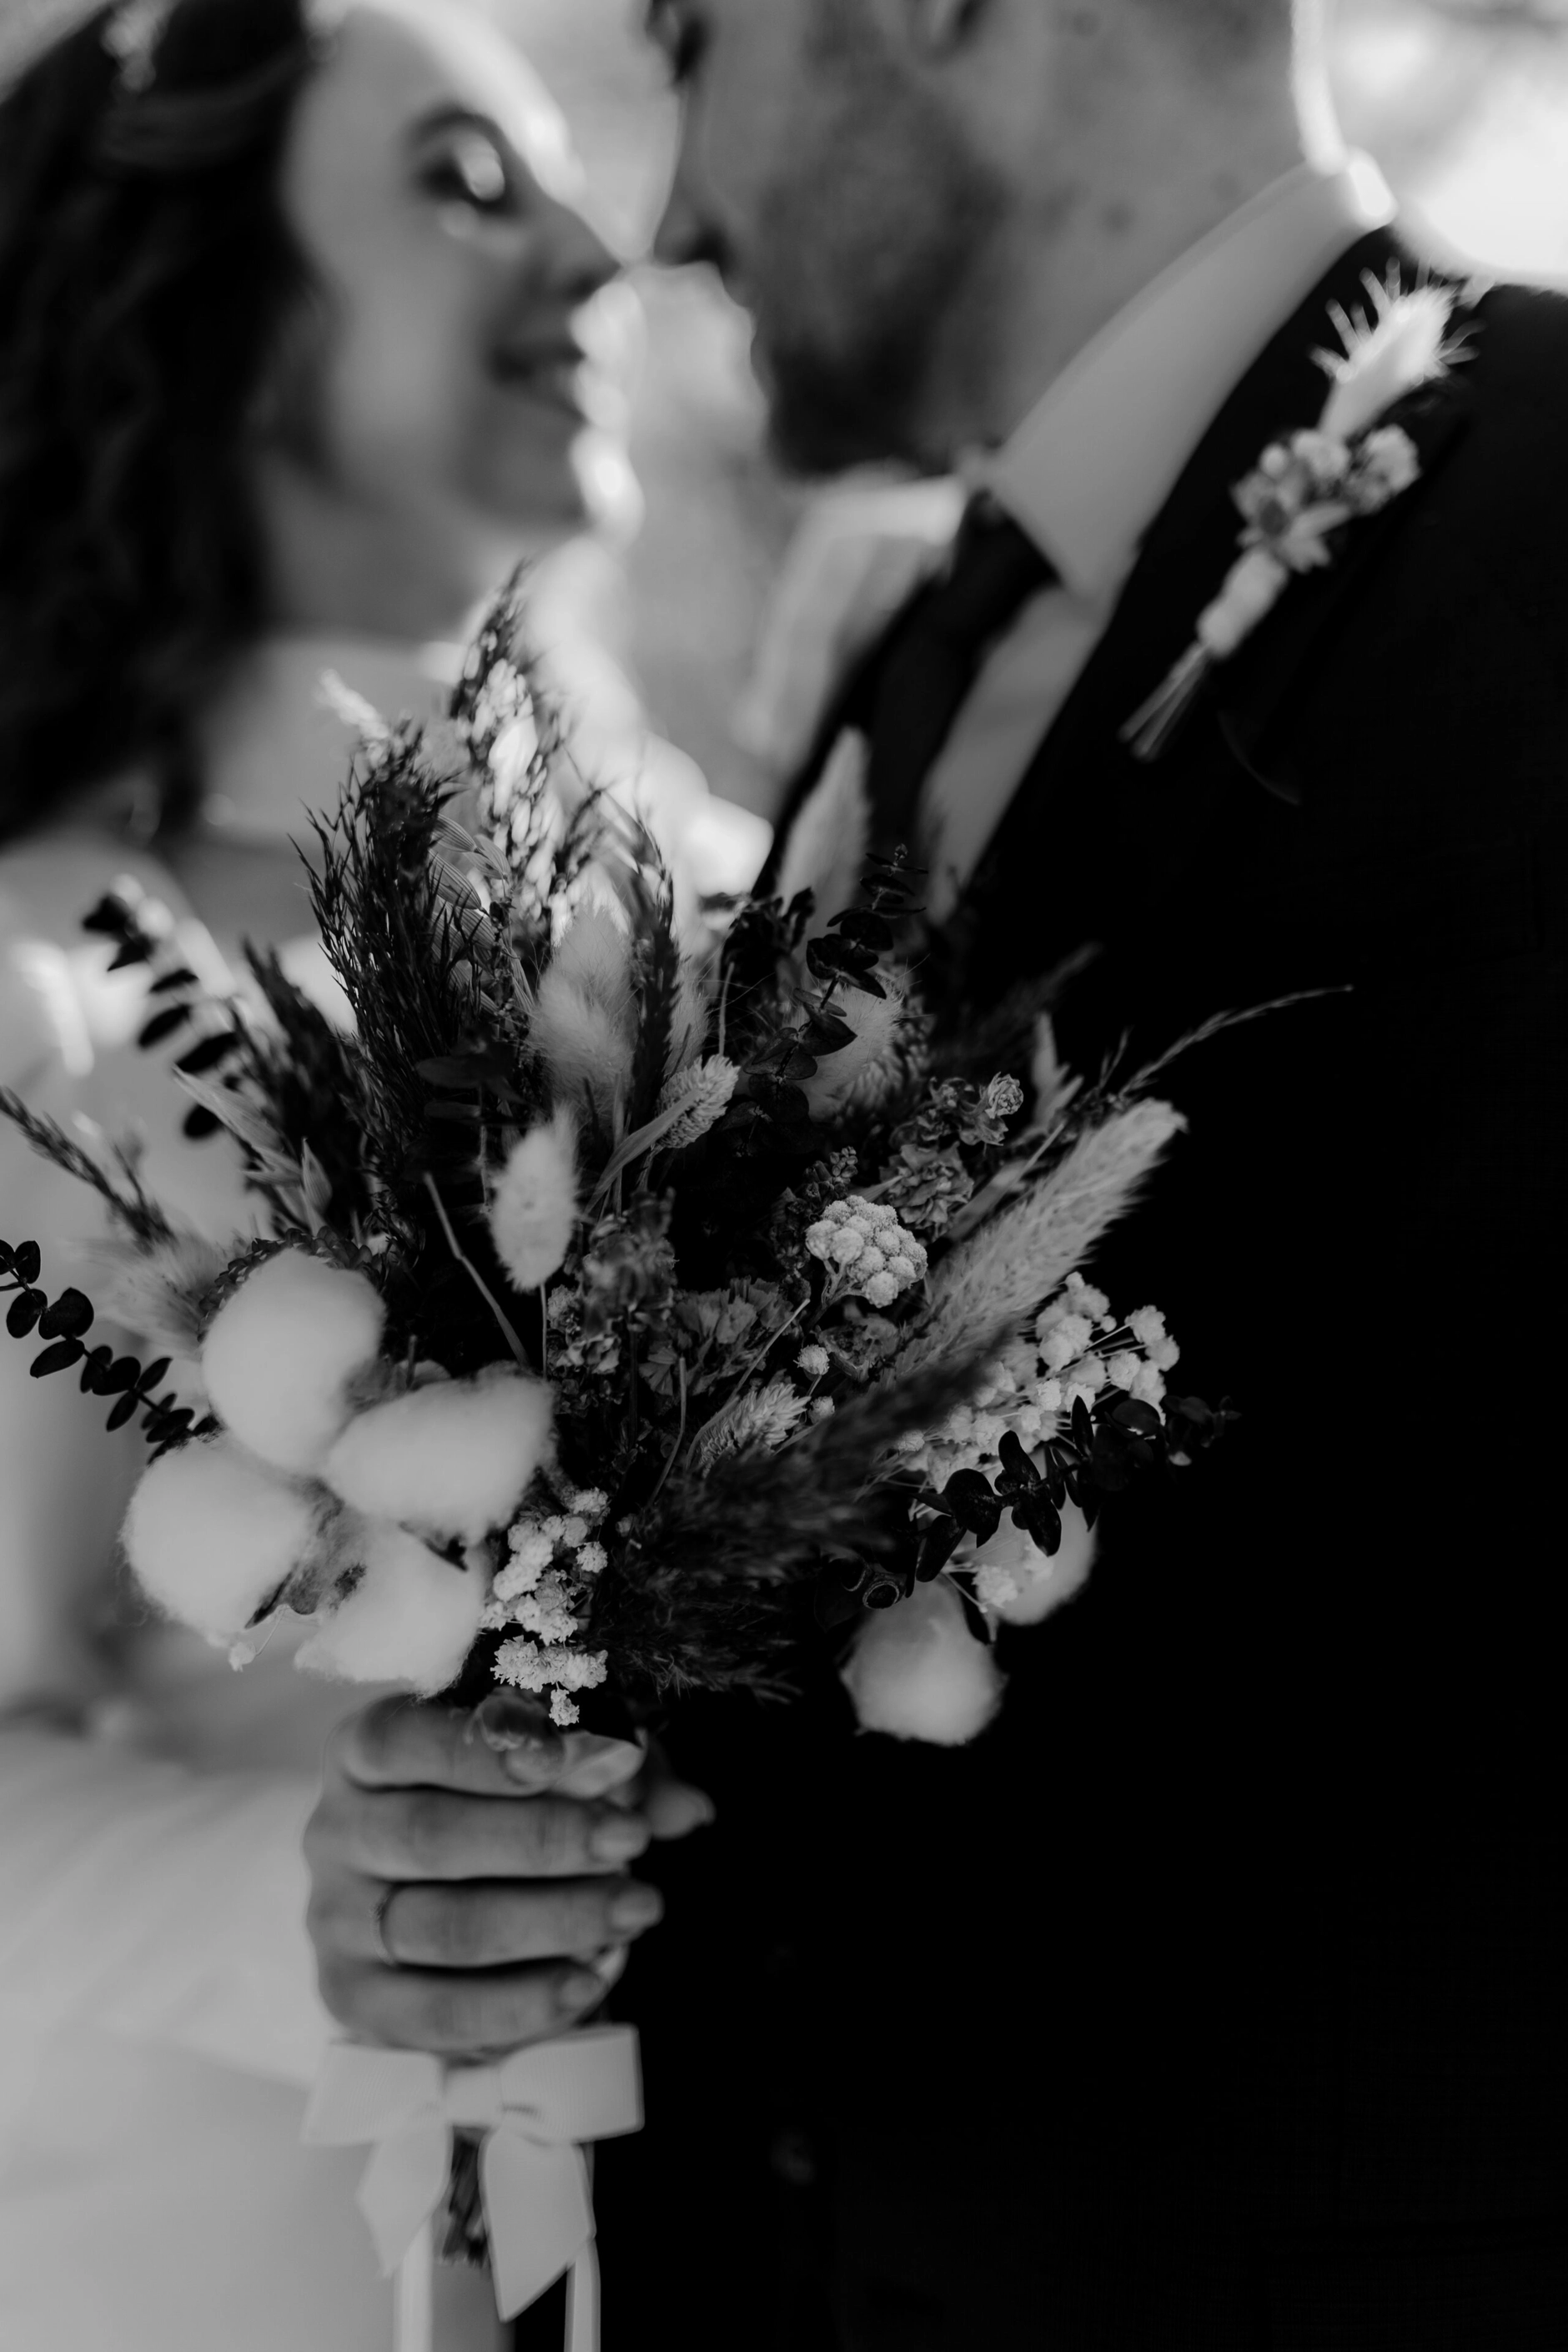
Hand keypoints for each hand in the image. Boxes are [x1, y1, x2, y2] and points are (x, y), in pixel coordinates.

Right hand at [304, 1692, 711, 2057]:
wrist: (410, 1900)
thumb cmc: (489, 1810)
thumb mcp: (547, 1770)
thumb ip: (612, 1778)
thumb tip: (689, 1808)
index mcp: (364, 1751)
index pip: (403, 1738)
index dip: (487, 1750)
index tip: (578, 1758)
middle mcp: (335, 1830)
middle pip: (429, 1835)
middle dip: (542, 1839)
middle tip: (631, 1842)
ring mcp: (335, 1921)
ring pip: (439, 1926)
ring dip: (550, 1919)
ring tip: (635, 1908)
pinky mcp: (352, 2000)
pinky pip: (435, 2013)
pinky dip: (519, 2003)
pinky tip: (589, 1982)